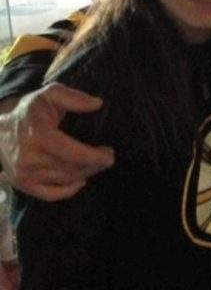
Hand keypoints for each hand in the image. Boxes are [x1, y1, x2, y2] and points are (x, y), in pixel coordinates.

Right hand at [0, 84, 111, 200]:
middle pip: (71, 169)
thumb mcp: (50, 94)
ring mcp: (24, 174)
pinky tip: (80, 180)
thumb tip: (98, 104)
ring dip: (84, 175)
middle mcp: (29, 158)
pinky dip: (68, 190)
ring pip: (63, 181)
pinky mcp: (21, 184)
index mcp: (38, 135)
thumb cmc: (29, 110)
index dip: (94, 157)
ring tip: (96, 165)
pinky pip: (50, 194)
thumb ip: (74, 98)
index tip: (109, 154)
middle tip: (107, 158)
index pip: (72, 153)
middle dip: (94, 165)